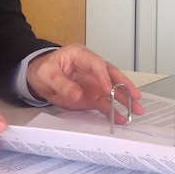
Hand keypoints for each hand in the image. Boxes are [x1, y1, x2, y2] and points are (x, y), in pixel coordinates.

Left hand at [26, 45, 143, 122]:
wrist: (38, 78)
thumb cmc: (44, 69)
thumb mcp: (48, 74)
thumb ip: (63, 84)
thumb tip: (78, 95)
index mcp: (80, 55)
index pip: (97, 63)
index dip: (103, 75)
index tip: (108, 88)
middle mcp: (91, 68)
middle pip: (111, 74)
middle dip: (124, 85)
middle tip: (135, 96)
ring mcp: (93, 82)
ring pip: (112, 90)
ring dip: (124, 100)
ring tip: (135, 110)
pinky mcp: (92, 95)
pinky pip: (104, 103)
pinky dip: (112, 110)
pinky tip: (121, 118)